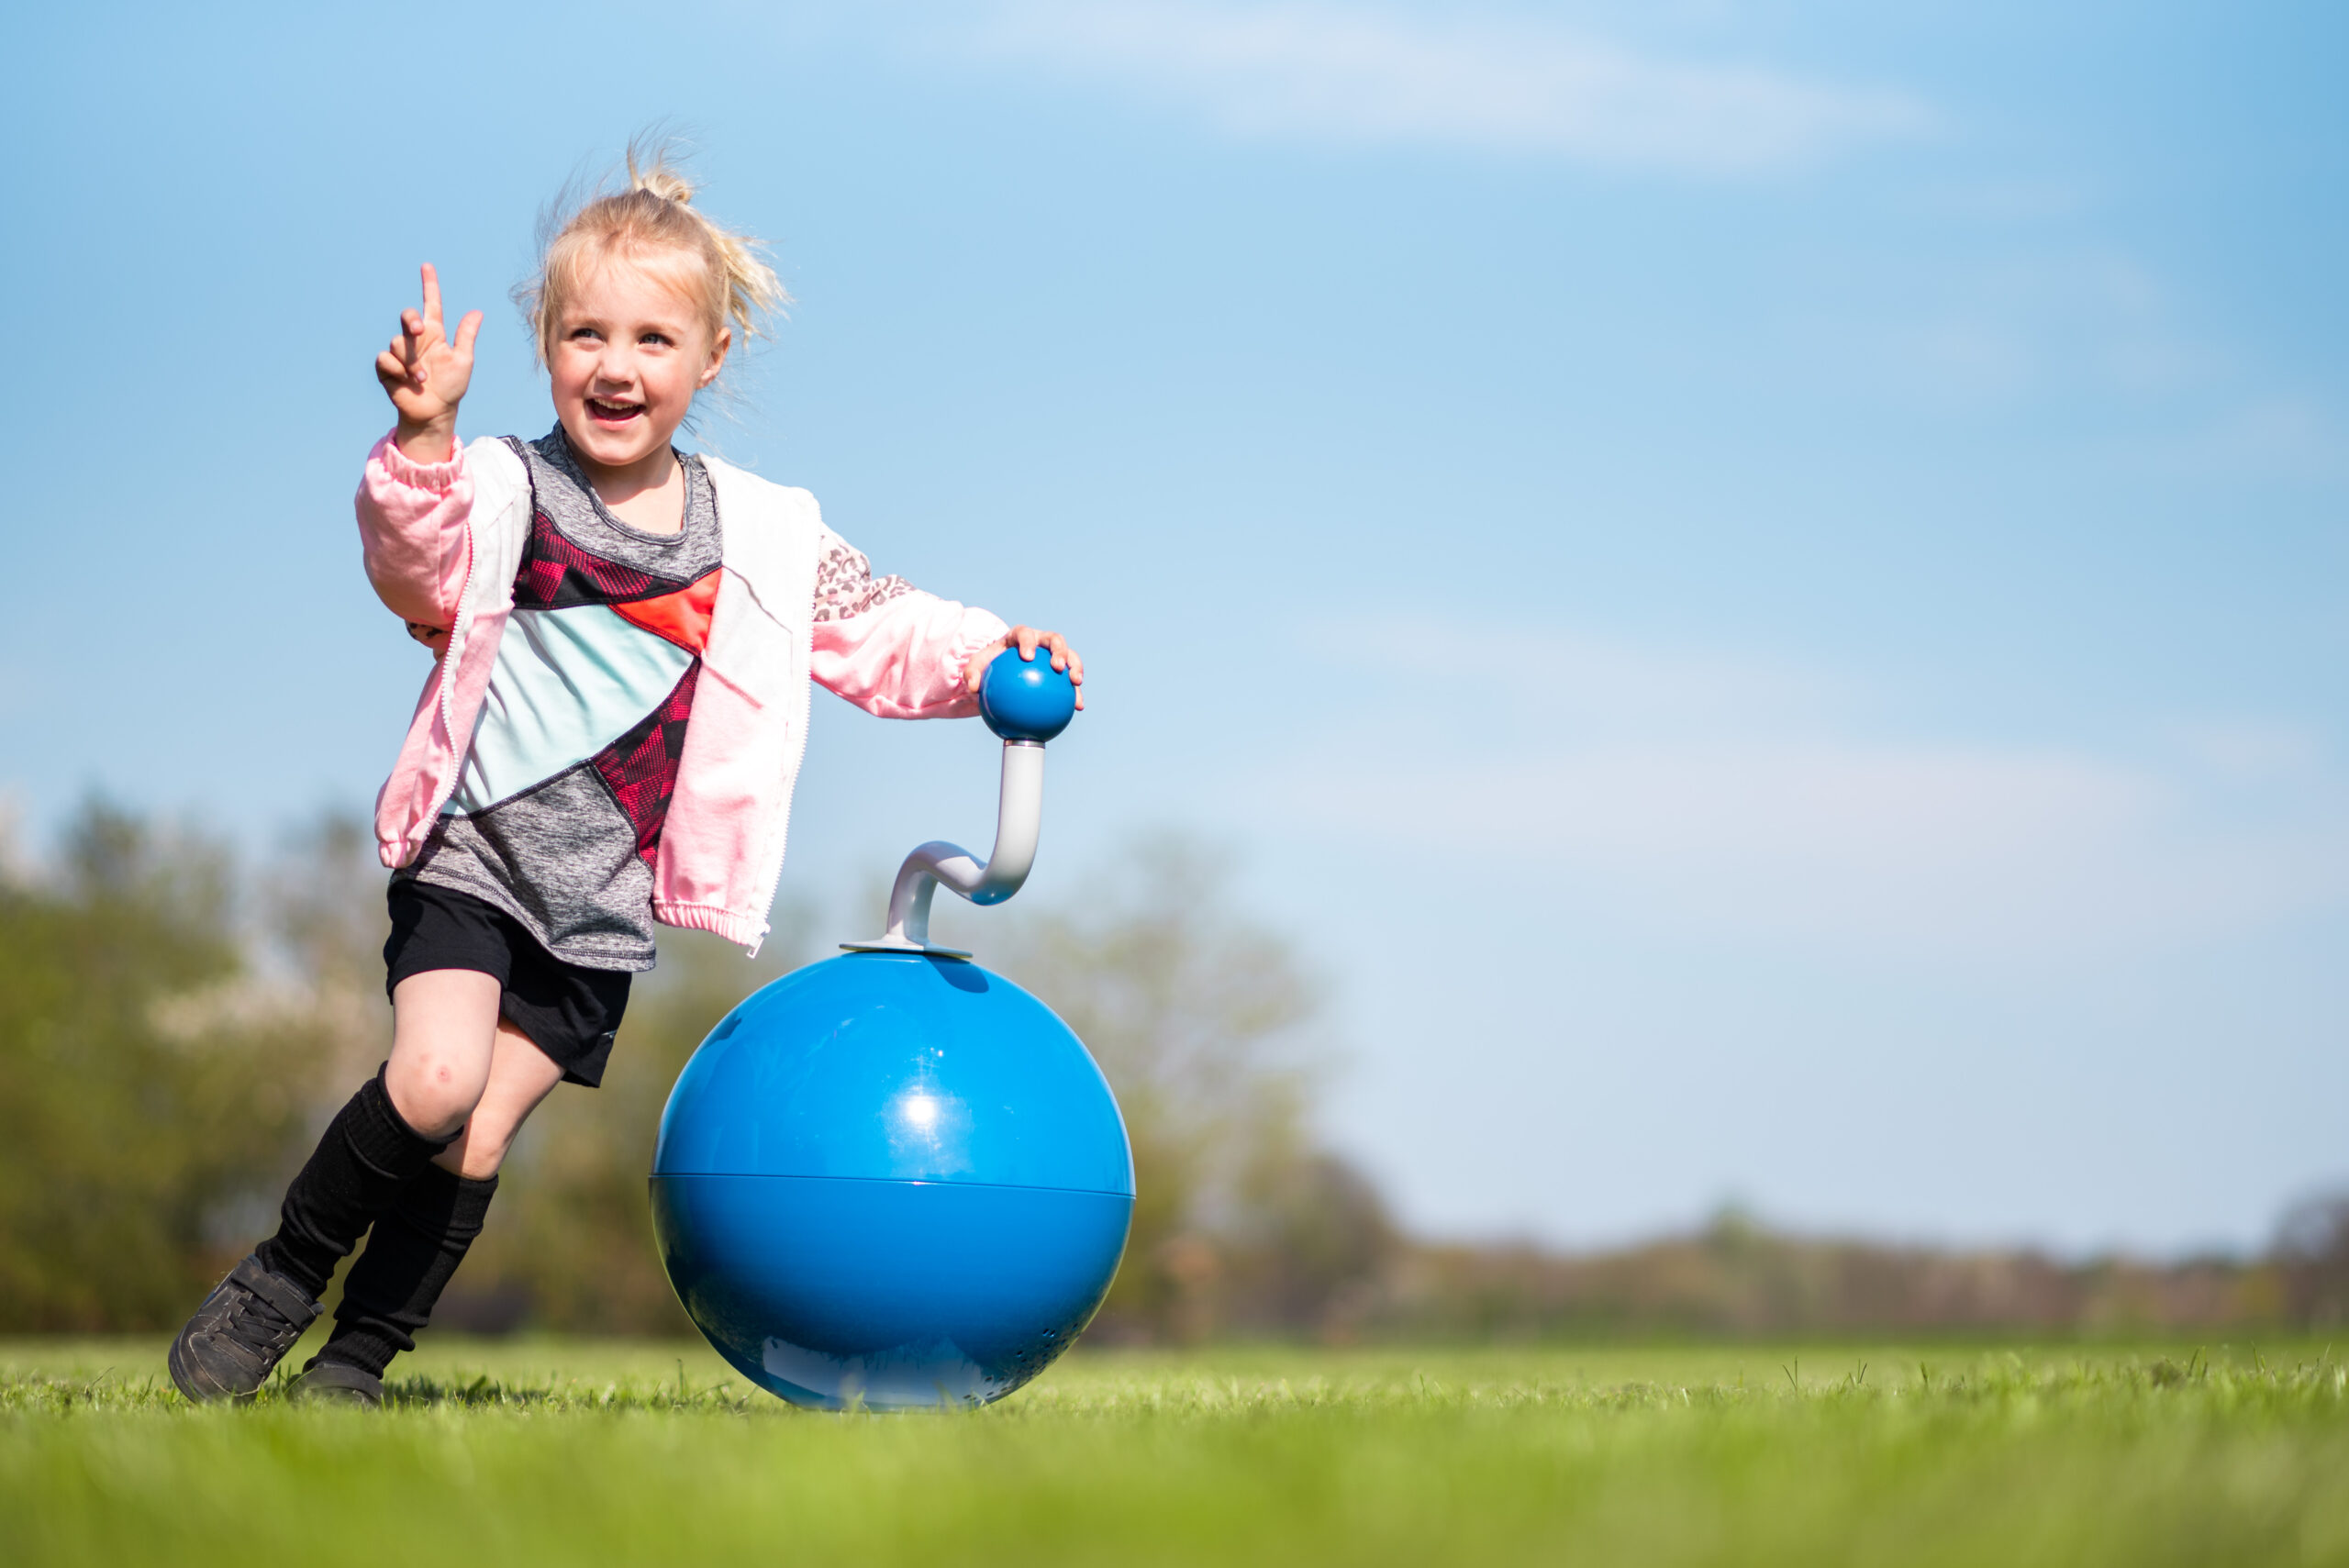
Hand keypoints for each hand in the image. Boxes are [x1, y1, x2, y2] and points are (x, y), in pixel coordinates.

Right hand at [375, 264, 482, 462]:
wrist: (434, 412)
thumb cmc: (451, 387)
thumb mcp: (463, 361)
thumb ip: (466, 336)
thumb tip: (477, 312)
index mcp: (435, 335)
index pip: (431, 304)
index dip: (429, 285)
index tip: (427, 266)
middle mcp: (416, 340)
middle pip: (407, 317)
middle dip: (410, 319)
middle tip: (419, 329)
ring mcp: (399, 353)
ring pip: (398, 342)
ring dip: (412, 362)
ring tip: (423, 378)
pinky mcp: (386, 367)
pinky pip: (386, 358)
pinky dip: (398, 370)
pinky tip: (407, 381)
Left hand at [968, 626, 1085, 709]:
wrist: (1004, 668)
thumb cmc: (990, 665)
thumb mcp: (976, 668)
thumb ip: (972, 674)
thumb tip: (973, 688)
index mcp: (1020, 635)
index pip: (1025, 633)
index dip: (1028, 642)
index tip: (1028, 657)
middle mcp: (1040, 640)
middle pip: (1055, 639)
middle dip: (1060, 651)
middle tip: (1058, 667)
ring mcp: (1053, 653)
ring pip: (1070, 655)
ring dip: (1076, 667)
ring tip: (1076, 683)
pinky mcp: (1062, 667)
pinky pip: (1070, 678)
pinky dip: (1075, 691)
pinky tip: (1078, 707)